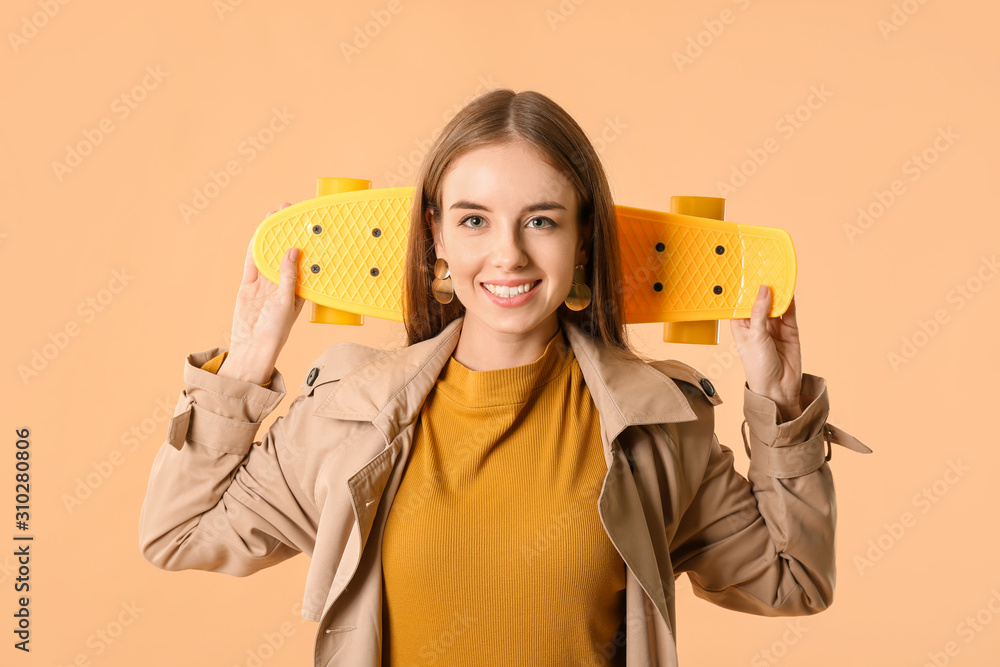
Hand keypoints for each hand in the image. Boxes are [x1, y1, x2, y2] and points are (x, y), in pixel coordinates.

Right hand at [218, 203, 305, 384]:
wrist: (251, 347)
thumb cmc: (276, 331)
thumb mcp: (285, 301)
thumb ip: (288, 275)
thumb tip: (293, 250)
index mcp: (299, 288)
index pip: (304, 259)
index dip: (305, 240)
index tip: (308, 221)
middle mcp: (283, 283)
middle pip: (285, 251)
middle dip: (286, 231)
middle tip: (288, 210)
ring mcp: (265, 283)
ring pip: (268, 253)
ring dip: (270, 235)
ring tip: (273, 216)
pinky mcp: (249, 285)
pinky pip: (252, 263)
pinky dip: (254, 248)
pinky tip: (258, 234)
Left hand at [730, 285, 802, 420]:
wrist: (778, 389)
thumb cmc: (758, 367)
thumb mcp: (755, 336)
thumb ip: (760, 312)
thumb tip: (763, 289)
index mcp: (741, 327)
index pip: (741, 304)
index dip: (743, 290)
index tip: (745, 272)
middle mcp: (756, 325)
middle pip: (760, 301)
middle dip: (762, 288)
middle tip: (764, 267)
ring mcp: (774, 328)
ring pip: (775, 304)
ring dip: (777, 292)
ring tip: (778, 274)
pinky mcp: (789, 331)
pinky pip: (789, 312)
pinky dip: (789, 301)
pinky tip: (789, 289)